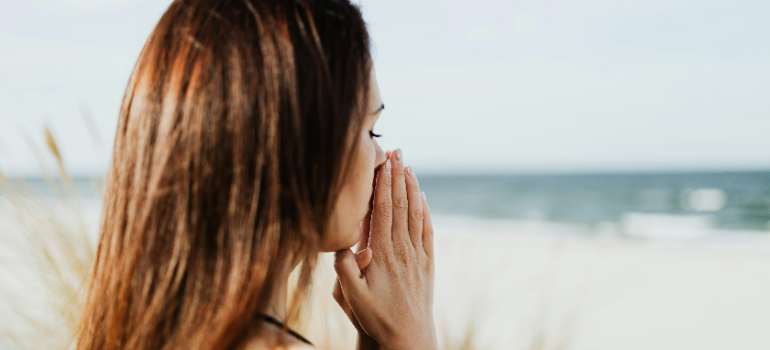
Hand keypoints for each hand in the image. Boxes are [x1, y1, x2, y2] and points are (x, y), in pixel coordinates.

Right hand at [334, 149, 436, 349]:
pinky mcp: (427, 264)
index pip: (384, 210)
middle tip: (397, 151)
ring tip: (409, 165)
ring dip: (412, 187)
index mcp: (382, 254)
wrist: (409, 339)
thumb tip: (339, 244)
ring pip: (415, 214)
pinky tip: (423, 198)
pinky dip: (425, 211)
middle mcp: (403, 250)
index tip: (383, 162)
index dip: (384, 184)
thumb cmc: (376, 318)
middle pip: (401, 205)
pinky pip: (427, 231)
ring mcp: (417, 256)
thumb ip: (343, 270)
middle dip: (399, 176)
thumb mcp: (351, 297)